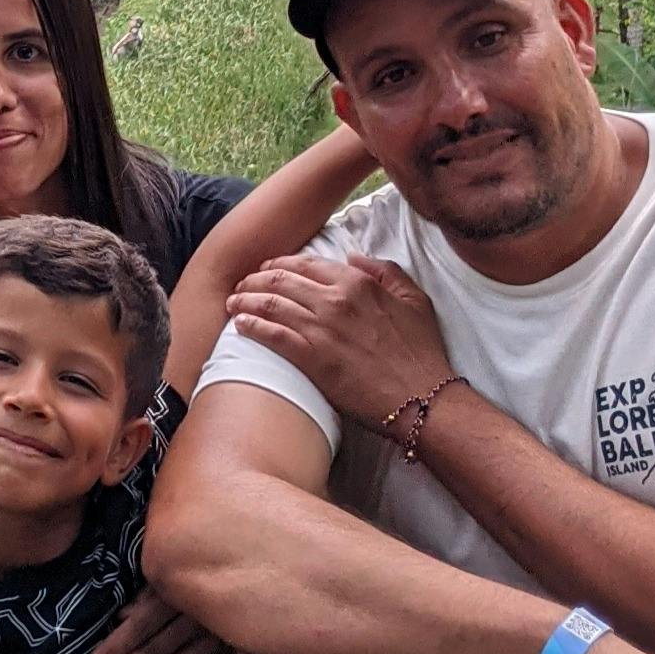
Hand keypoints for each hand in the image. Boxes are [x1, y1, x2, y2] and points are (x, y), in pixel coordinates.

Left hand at [86, 586, 228, 653]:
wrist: (249, 587)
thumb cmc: (194, 577)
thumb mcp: (168, 579)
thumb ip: (144, 597)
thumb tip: (120, 617)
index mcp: (179, 595)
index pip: (141, 626)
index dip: (115, 647)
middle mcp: (198, 620)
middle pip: (154, 652)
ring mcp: (214, 643)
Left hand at [227, 254, 457, 429]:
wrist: (420, 396)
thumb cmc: (420, 351)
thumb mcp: (414, 300)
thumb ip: (384, 271)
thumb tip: (353, 257)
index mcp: (358, 283)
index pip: (307, 264)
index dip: (281, 264)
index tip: (267, 268)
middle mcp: (335, 301)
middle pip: (281, 280)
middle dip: (256, 279)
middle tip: (243, 284)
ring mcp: (321, 329)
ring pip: (271, 304)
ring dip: (246, 300)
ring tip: (233, 302)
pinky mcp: (311, 359)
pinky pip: (272, 335)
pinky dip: (252, 325)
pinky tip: (240, 324)